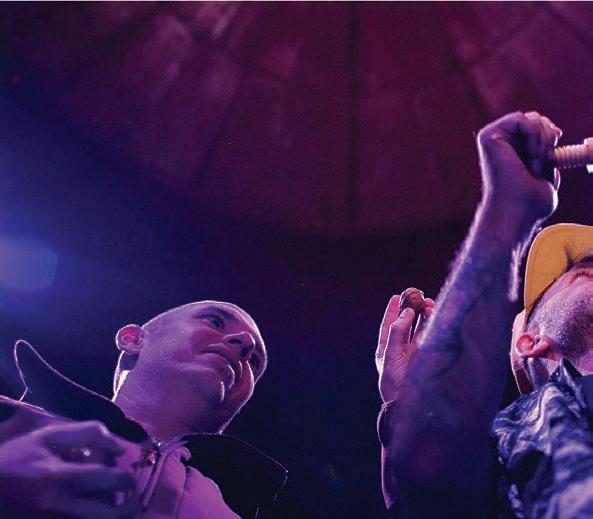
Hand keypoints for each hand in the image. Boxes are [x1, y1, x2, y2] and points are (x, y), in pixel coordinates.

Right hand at [0, 420, 135, 517]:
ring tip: (105, 502)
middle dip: (125, 505)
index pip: (109, 480)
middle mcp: (57, 506)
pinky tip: (88, 506)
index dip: (126, 478)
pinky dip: (90, 516)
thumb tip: (119, 448)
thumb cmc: (16, 458)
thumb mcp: (48, 437)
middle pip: (110, 515)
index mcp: (59, 477)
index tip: (125, 475)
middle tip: (123, 496)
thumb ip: (88, 433)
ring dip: (107, 513)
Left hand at [375, 291, 433, 402]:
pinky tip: (434, 315)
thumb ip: (397, 332)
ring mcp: (415, 353)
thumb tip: (407, 312)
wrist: (409, 402)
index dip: (393, 311)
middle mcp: (401, 350)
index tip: (398, 296)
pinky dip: (432, 326)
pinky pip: (429, 337)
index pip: (389, 326)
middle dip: (413, 310)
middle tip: (419, 296)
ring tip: (429, 304)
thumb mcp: (390, 354)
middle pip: (406, 325)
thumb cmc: (394, 381)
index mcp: (386, 350)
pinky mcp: (428, 356)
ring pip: (420, 330)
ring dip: (424, 316)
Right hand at [477, 111, 561, 225]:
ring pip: (530, 118)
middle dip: (548, 134)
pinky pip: (520, 119)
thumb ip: (547, 153)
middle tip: (547, 156)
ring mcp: (491, 139)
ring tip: (536, 161)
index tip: (556, 146)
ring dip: (542, 139)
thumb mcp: (545, 172)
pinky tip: (531, 155)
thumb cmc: (529, 203)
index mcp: (509, 152)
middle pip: (534, 118)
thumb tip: (554, 132)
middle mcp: (498, 144)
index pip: (535, 126)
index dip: (550, 132)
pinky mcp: (487, 137)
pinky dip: (534, 135)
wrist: (515, 212)